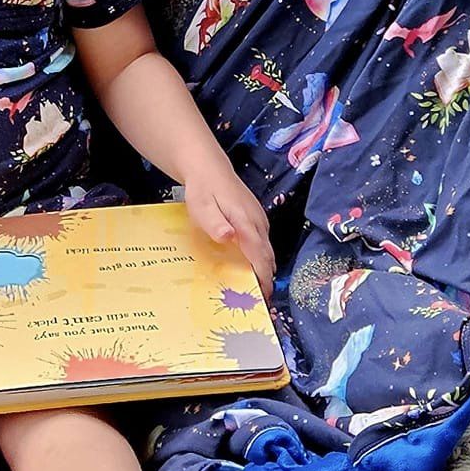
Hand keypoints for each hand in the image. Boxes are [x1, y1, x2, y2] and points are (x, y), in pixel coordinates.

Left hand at [185, 164, 274, 303]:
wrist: (209, 168)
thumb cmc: (203, 190)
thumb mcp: (202, 207)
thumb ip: (215, 224)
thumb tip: (229, 237)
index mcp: (246, 223)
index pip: (260, 256)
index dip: (262, 278)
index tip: (261, 298)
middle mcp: (258, 223)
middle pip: (268, 257)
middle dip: (265, 279)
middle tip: (257, 302)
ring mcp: (260, 221)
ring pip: (267, 251)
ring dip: (264, 270)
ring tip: (255, 292)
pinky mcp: (256, 220)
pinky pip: (263, 244)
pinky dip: (260, 259)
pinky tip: (250, 269)